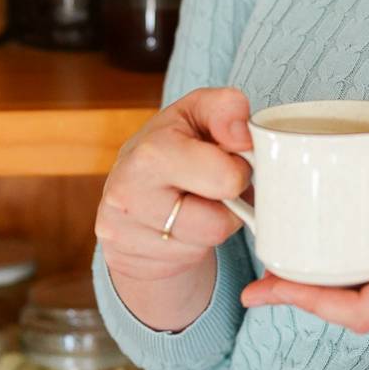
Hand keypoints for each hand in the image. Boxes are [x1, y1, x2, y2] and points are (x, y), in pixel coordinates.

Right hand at [95, 86, 252, 329]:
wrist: (128, 190)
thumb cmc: (172, 146)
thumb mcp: (197, 113)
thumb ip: (226, 108)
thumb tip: (244, 134)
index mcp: (151, 152)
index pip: (226, 178)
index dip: (238, 169)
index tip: (227, 159)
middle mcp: (129, 195)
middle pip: (218, 223)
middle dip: (228, 203)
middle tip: (215, 186)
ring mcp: (124, 234)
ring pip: (206, 244)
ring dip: (214, 224)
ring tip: (198, 204)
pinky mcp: (126, 262)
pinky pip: (186, 261)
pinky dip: (194, 244)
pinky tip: (180, 225)